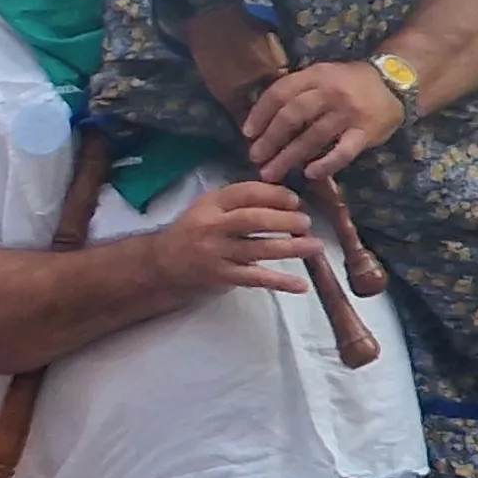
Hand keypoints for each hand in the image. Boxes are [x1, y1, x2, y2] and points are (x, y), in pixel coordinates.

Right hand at [154, 180, 319, 294]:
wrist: (162, 264)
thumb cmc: (193, 232)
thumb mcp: (208, 207)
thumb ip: (238, 201)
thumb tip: (285, 198)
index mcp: (211, 204)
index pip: (247, 193)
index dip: (275, 195)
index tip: (295, 201)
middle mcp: (212, 226)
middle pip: (254, 219)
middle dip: (286, 220)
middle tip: (306, 223)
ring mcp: (217, 253)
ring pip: (259, 249)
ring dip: (291, 247)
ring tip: (315, 246)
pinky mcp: (222, 276)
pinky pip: (256, 278)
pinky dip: (280, 282)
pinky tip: (301, 285)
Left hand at [245, 59, 403, 182]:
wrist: (395, 82)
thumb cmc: (348, 83)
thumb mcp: (321, 75)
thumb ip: (297, 91)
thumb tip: (260, 119)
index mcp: (315, 75)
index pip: (280, 92)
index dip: (260, 114)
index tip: (247, 134)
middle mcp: (330, 92)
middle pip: (292, 116)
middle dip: (270, 139)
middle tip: (255, 157)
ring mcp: (349, 112)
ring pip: (313, 136)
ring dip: (289, 157)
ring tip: (272, 172)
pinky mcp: (366, 131)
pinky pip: (343, 151)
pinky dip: (326, 164)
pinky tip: (310, 174)